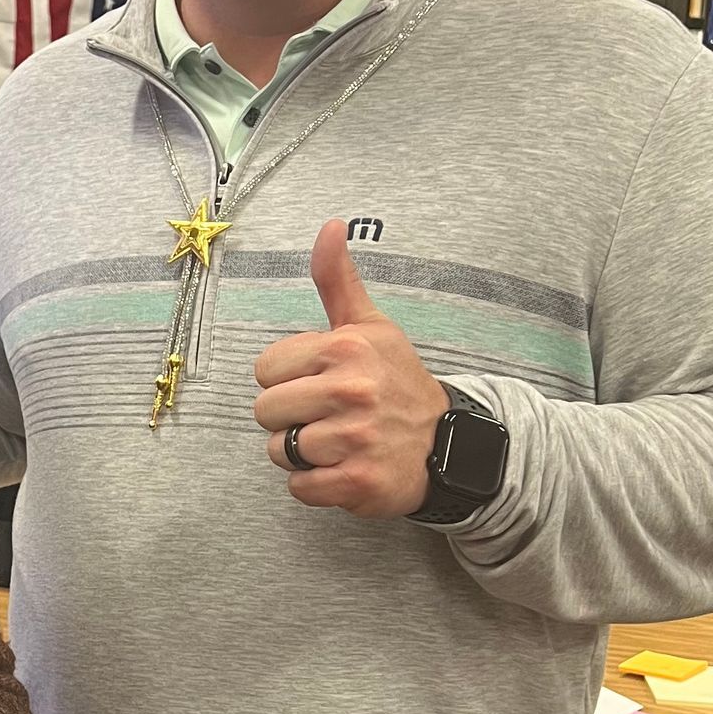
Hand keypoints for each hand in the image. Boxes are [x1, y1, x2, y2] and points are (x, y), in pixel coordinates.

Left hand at [252, 220, 448, 518]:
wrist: (448, 446)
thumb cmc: (397, 382)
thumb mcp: (370, 326)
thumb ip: (337, 280)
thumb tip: (329, 226)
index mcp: (344, 348)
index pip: (264, 369)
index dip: (287, 379)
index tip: (321, 382)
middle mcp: (350, 390)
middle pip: (265, 411)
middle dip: (290, 418)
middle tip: (330, 415)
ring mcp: (354, 439)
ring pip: (280, 451)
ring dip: (304, 453)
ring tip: (340, 442)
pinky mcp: (356, 482)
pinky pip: (299, 487)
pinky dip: (316, 485)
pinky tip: (345, 468)